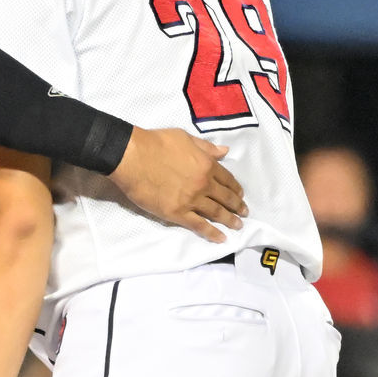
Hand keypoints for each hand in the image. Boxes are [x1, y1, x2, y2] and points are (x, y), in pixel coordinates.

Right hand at [112, 127, 245, 243]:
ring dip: (229, 220)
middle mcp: (204, 184)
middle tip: (244, 213)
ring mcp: (191, 200)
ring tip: (238, 226)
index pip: (227, 179)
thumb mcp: (185, 137)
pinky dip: (211, 233)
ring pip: (216, 213)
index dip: (235, 188)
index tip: (240, 195)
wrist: (133, 158)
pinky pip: (199, 225)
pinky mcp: (177, 213)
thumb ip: (206, 147)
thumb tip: (225, 151)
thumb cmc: (156, 143)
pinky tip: (221, 238)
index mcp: (207, 165)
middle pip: (225, 197)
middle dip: (237, 206)